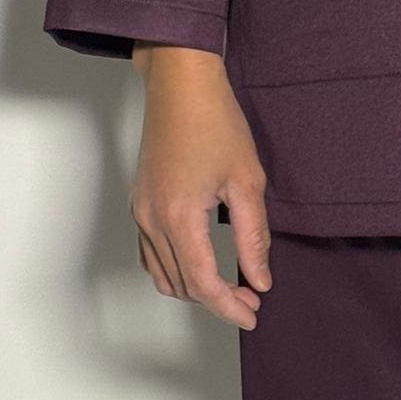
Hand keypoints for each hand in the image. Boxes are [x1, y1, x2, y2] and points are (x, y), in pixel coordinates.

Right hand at [128, 42, 271, 328]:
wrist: (181, 85)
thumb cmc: (216, 121)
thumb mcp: (247, 180)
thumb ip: (253, 237)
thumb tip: (260, 279)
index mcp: (179, 216)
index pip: (203, 282)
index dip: (229, 306)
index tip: (253, 314)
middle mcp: (152, 220)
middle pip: (182, 284)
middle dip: (217, 300)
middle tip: (251, 299)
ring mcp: (141, 212)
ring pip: (163, 274)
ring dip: (195, 288)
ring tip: (231, 286)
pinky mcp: (140, 203)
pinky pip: (152, 254)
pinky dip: (176, 269)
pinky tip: (203, 263)